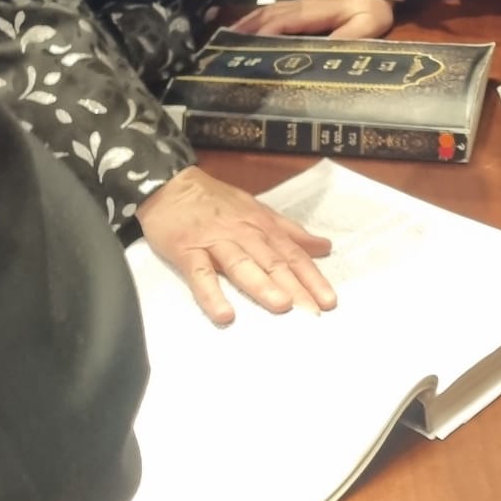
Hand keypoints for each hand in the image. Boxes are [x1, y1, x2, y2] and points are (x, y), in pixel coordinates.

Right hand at [138, 165, 335, 324]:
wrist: (171, 185)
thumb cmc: (217, 201)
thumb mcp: (257, 210)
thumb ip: (290, 231)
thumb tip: (324, 247)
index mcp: (262, 225)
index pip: (292, 253)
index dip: (311, 277)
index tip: (329, 301)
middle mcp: (243, 233)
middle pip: (273, 262)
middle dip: (296, 287)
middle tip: (314, 312)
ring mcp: (215, 241)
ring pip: (242, 265)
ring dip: (262, 285)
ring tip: (282, 306)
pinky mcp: (187, 251)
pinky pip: (200, 275)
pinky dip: (212, 294)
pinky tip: (225, 314)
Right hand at [237, 0, 395, 40]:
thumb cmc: (371, 11)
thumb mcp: (366, 27)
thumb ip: (346, 39)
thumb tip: (322, 53)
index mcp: (314, 12)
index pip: (283, 21)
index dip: (263, 33)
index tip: (245, 48)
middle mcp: (301, 6)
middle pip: (267, 17)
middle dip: (245, 31)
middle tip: (221, 48)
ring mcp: (298, 5)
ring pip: (266, 13)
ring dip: (245, 25)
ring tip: (224, 41)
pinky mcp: (299, 8)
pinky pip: (272, 14)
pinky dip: (254, 21)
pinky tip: (244, 30)